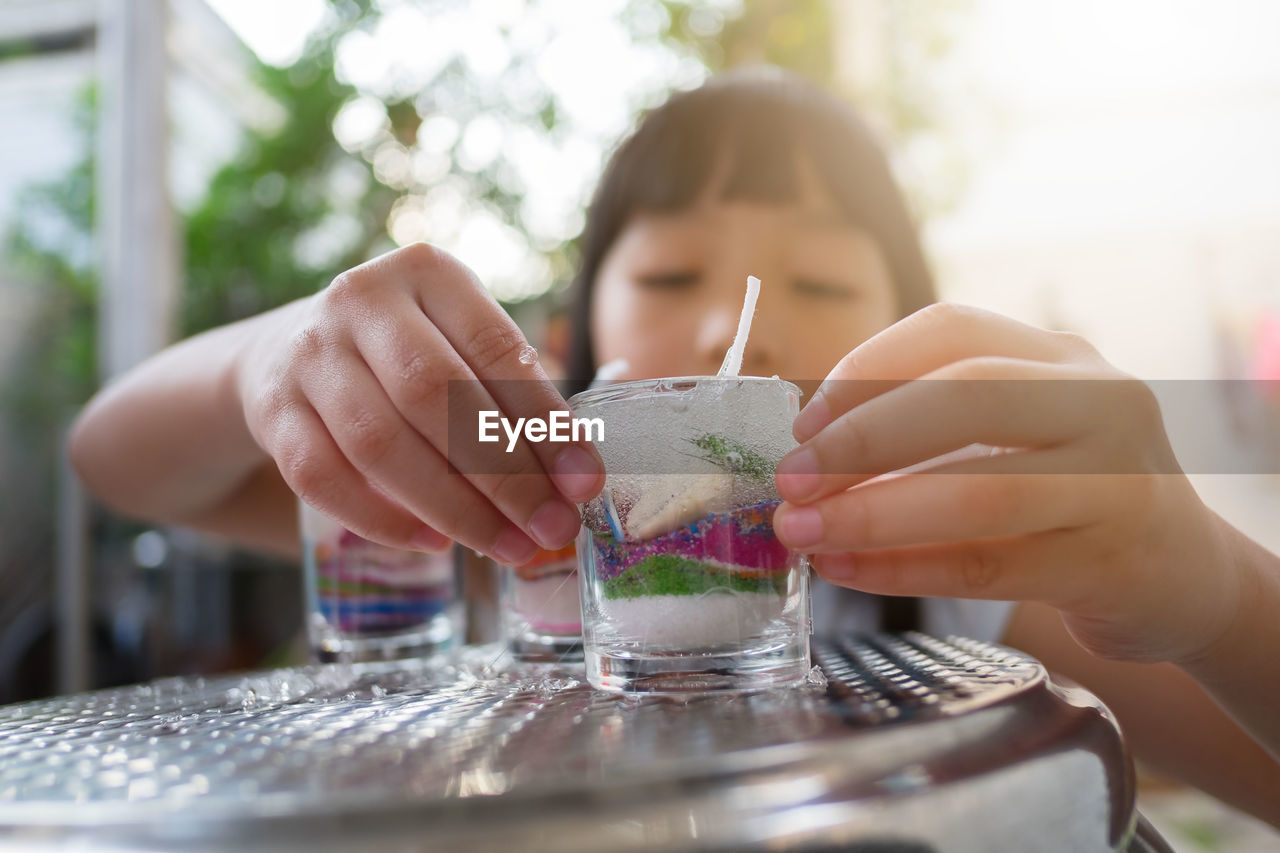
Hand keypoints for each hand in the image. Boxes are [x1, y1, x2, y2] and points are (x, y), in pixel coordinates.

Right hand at [234, 243, 603, 563]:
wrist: (284, 350)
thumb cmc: (405, 352)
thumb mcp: (457, 339)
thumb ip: (512, 392)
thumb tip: (577, 476)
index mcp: (427, 272)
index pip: (495, 348)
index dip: (544, 420)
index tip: (583, 481)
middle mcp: (360, 300)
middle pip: (437, 397)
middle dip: (504, 475)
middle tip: (551, 528)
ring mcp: (308, 353)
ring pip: (380, 443)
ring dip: (451, 507)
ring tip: (505, 546)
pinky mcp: (270, 408)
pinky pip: (324, 478)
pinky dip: (382, 519)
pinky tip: (434, 543)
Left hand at [773, 303, 1239, 664]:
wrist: (1182, 572)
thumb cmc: (1071, 490)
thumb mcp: (1026, 427)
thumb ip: (938, 420)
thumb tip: (808, 444)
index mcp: (1065, 355)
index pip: (954, 328)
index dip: (866, 367)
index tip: (803, 421)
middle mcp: (1101, 400)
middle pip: (968, 395)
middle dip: (862, 438)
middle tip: (792, 481)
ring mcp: (1114, 481)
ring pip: (978, 490)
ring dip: (871, 514)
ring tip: (803, 535)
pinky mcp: (1107, 563)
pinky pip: (985, 568)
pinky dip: (901, 570)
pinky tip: (848, 571)